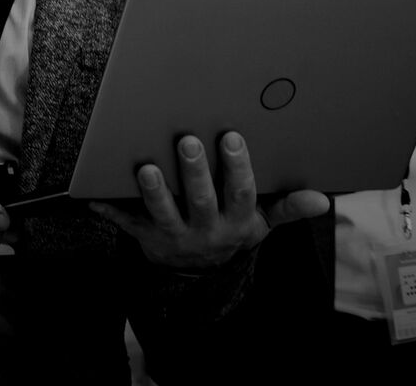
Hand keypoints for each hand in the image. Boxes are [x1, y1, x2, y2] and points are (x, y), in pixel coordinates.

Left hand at [90, 131, 328, 270]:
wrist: (198, 277)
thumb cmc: (233, 231)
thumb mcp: (262, 223)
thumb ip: (288, 208)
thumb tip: (323, 199)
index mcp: (236, 222)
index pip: (240, 193)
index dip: (237, 167)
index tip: (232, 137)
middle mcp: (206, 230)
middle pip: (200, 201)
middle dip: (194, 172)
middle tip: (188, 140)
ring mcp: (174, 236)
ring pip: (163, 214)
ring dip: (154, 191)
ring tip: (146, 167)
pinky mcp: (145, 238)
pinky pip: (126, 224)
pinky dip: (109, 209)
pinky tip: (92, 194)